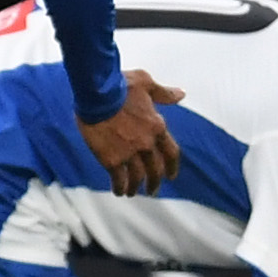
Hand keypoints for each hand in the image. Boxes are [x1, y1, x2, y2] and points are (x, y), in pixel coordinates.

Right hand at [78, 71, 183, 195]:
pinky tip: (118, 191)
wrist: (96, 94)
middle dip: (154, 182)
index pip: (171, 153)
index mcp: (157, 127)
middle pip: (155, 169)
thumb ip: (164, 93)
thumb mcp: (146, 83)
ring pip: (137, 177)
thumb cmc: (119, 85)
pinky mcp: (111, 159)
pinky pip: (118, 179)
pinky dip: (119, 187)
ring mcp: (129, 153)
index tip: (171, 175)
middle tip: (152, 190)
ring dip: (136, 187)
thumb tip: (181, 94)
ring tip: (132, 192)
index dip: (172, 167)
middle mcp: (146, 143)